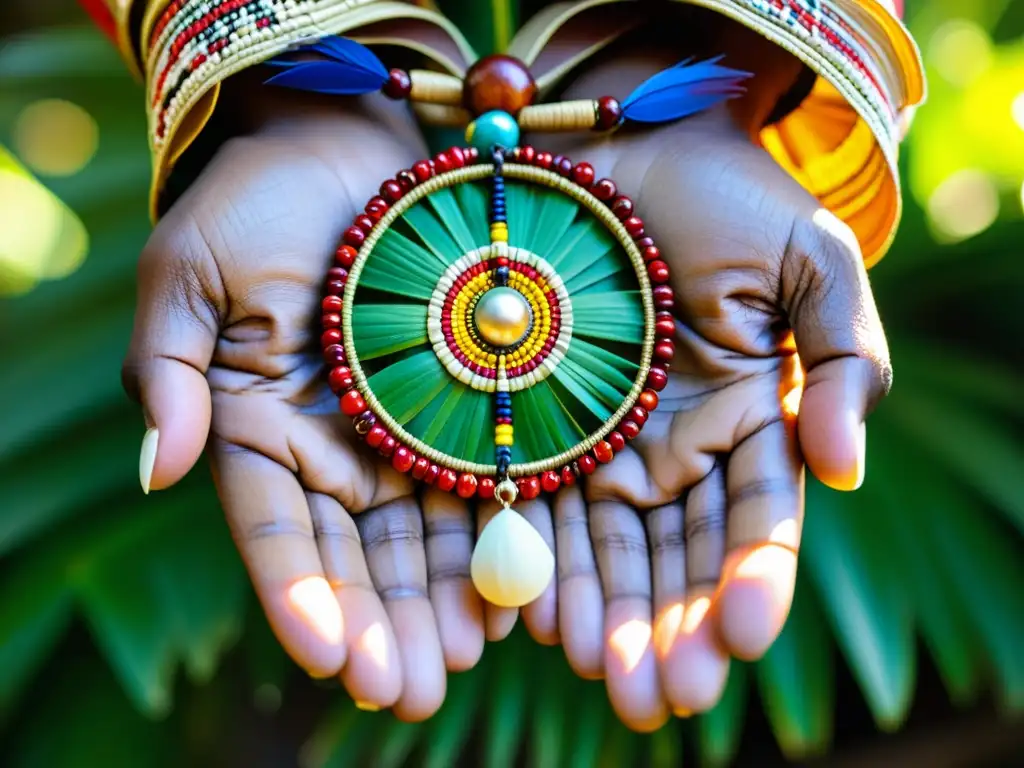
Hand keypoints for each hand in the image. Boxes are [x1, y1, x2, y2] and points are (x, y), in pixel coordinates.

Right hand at [122, 89, 487, 718]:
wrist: (354, 140)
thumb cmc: (261, 196)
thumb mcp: (191, 271)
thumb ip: (167, 372)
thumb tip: (155, 472)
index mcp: (257, 430)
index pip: (276, 532)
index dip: (300, 596)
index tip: (331, 655)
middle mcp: (331, 448)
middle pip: (356, 556)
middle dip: (382, 626)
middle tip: (412, 689)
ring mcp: (400, 433)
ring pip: (420, 538)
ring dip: (440, 603)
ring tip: (464, 660)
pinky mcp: (462, 408)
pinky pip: (478, 484)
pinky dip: (493, 538)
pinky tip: (513, 590)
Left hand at [531, 41, 889, 729]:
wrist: (619, 148)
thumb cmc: (726, 196)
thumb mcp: (813, 262)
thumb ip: (847, 362)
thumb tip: (846, 472)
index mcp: (754, 421)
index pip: (758, 522)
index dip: (754, 580)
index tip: (744, 632)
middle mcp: (677, 449)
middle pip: (677, 557)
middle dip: (673, 627)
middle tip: (662, 693)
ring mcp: (604, 444)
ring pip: (608, 548)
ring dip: (606, 614)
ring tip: (601, 672)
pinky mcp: (536, 426)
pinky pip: (536, 503)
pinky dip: (537, 558)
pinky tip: (535, 610)